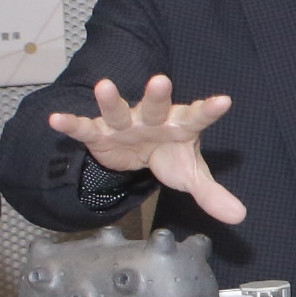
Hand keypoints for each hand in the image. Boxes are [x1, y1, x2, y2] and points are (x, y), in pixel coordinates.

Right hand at [47, 74, 246, 223]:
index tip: (224, 102)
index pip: (197, 118)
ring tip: (103, 86)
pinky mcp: (100, 134)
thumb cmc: (168, 155)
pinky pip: (84, 128)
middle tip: (161, 80)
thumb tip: (239, 216)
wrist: (136, 153)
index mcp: (179, 126)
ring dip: (110, 100)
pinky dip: (71, 124)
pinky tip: (56, 119)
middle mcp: (152, 119)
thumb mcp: (190, 175)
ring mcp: (125, 125)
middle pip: (156, 106)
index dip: (209, 111)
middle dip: (157, 95)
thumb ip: (211, 193)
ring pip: (118, 111)